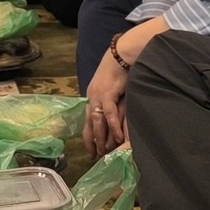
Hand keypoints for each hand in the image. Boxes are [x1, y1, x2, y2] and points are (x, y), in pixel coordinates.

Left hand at [84, 19, 160, 153]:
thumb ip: (113, 102)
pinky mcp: (108, 93)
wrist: (122, 53)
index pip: (87, 120)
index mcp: (92, 96)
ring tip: (105, 152)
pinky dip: (113, 127)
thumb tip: (116, 117)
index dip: (88, 136)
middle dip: (92, 141)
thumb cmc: (120, 68)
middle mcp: (92, 97)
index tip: (90, 150)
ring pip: (97, 122)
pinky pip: (109, 114)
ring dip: (101, 138)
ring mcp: (98, 95)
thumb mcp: (113, 88)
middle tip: (96, 156)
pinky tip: (116, 138)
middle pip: (90, 124)